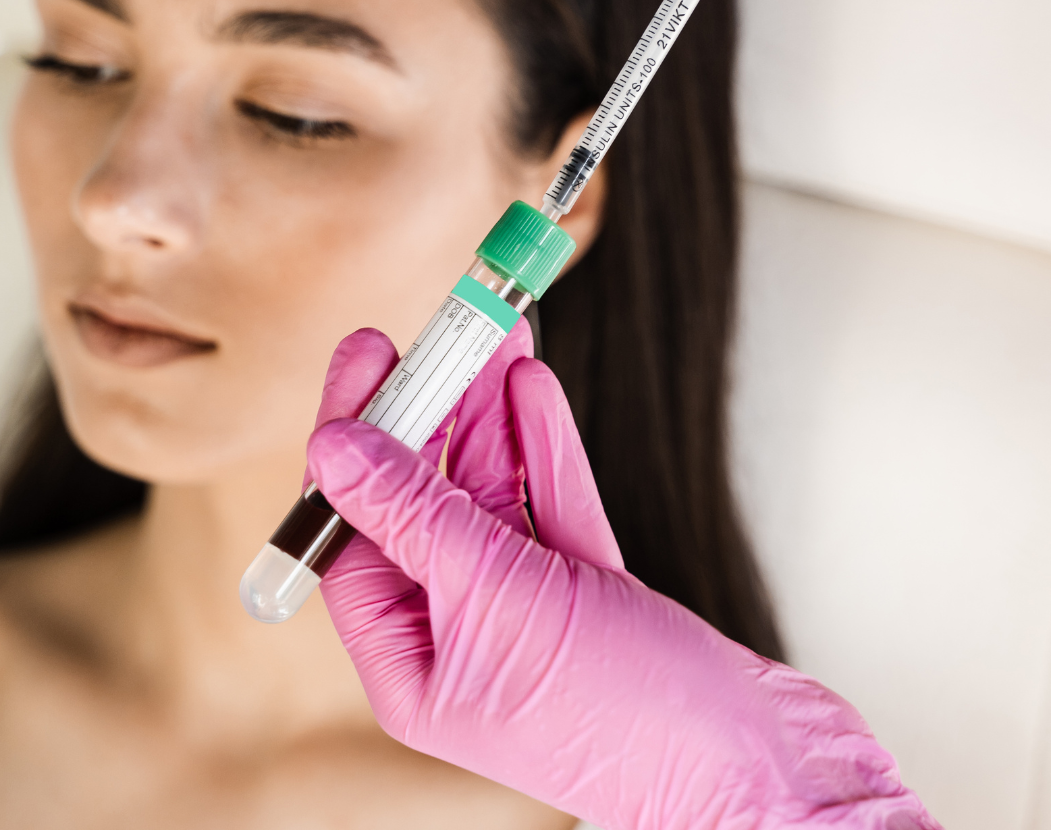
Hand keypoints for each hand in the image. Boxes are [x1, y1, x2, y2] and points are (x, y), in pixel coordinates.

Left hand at [307, 324, 937, 829]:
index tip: (369, 354)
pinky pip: (551, 504)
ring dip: (492, 410)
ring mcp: (528, 612)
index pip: (354, 530)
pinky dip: (542, 446)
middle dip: (437, 410)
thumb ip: (417, 515)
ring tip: (491, 332)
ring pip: (494, 492)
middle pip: (425, 500)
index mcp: (410, 663)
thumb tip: (334, 448)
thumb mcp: (499, 598)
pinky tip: (530, 387)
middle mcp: (460, 635)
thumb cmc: (625, 716)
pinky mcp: (589, 592)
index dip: (356, 437)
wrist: (761, 766)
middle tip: (440, 329)